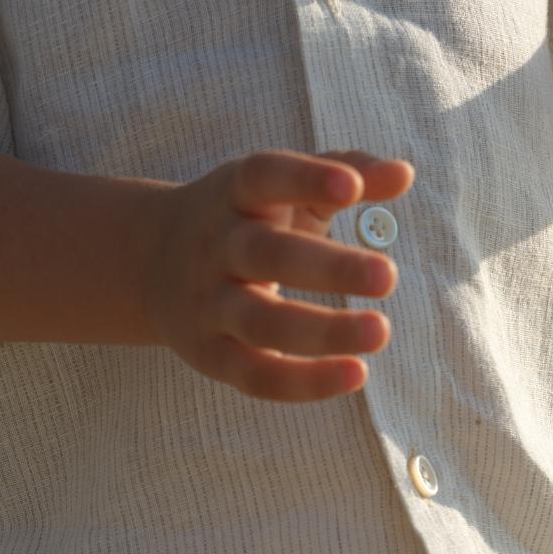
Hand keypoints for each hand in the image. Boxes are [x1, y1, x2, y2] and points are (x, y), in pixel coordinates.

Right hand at [140, 149, 411, 403]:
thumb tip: (404, 174)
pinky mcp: (210, 355)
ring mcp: (209, 304)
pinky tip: (356, 374)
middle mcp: (217, 247)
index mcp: (235, 194)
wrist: (148, 263)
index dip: (305, 179)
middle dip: (327, 268)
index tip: (352, 188)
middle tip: (389, 276)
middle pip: (265, 255)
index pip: (264, 177)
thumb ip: (344, 171)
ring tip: (380, 332)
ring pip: (262, 322)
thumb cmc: (242, 217)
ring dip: (323, 331)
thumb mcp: (281, 186)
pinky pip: (256, 376)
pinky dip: (305, 382)